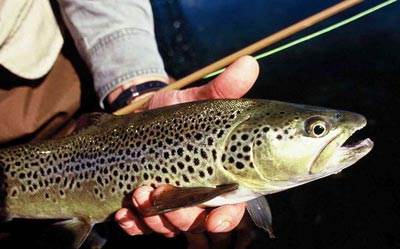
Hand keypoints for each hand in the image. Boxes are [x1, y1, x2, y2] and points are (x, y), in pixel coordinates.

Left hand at [115, 56, 258, 236]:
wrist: (141, 115)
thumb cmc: (176, 112)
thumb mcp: (197, 100)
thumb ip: (223, 89)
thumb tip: (249, 62)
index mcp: (217, 176)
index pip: (230, 206)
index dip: (227, 218)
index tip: (216, 221)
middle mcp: (195, 196)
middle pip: (196, 221)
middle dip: (181, 218)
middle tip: (162, 197)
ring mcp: (169, 204)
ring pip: (167, 226)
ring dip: (153, 218)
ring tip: (138, 194)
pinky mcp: (144, 207)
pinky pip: (139, 225)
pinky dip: (132, 224)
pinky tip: (123, 214)